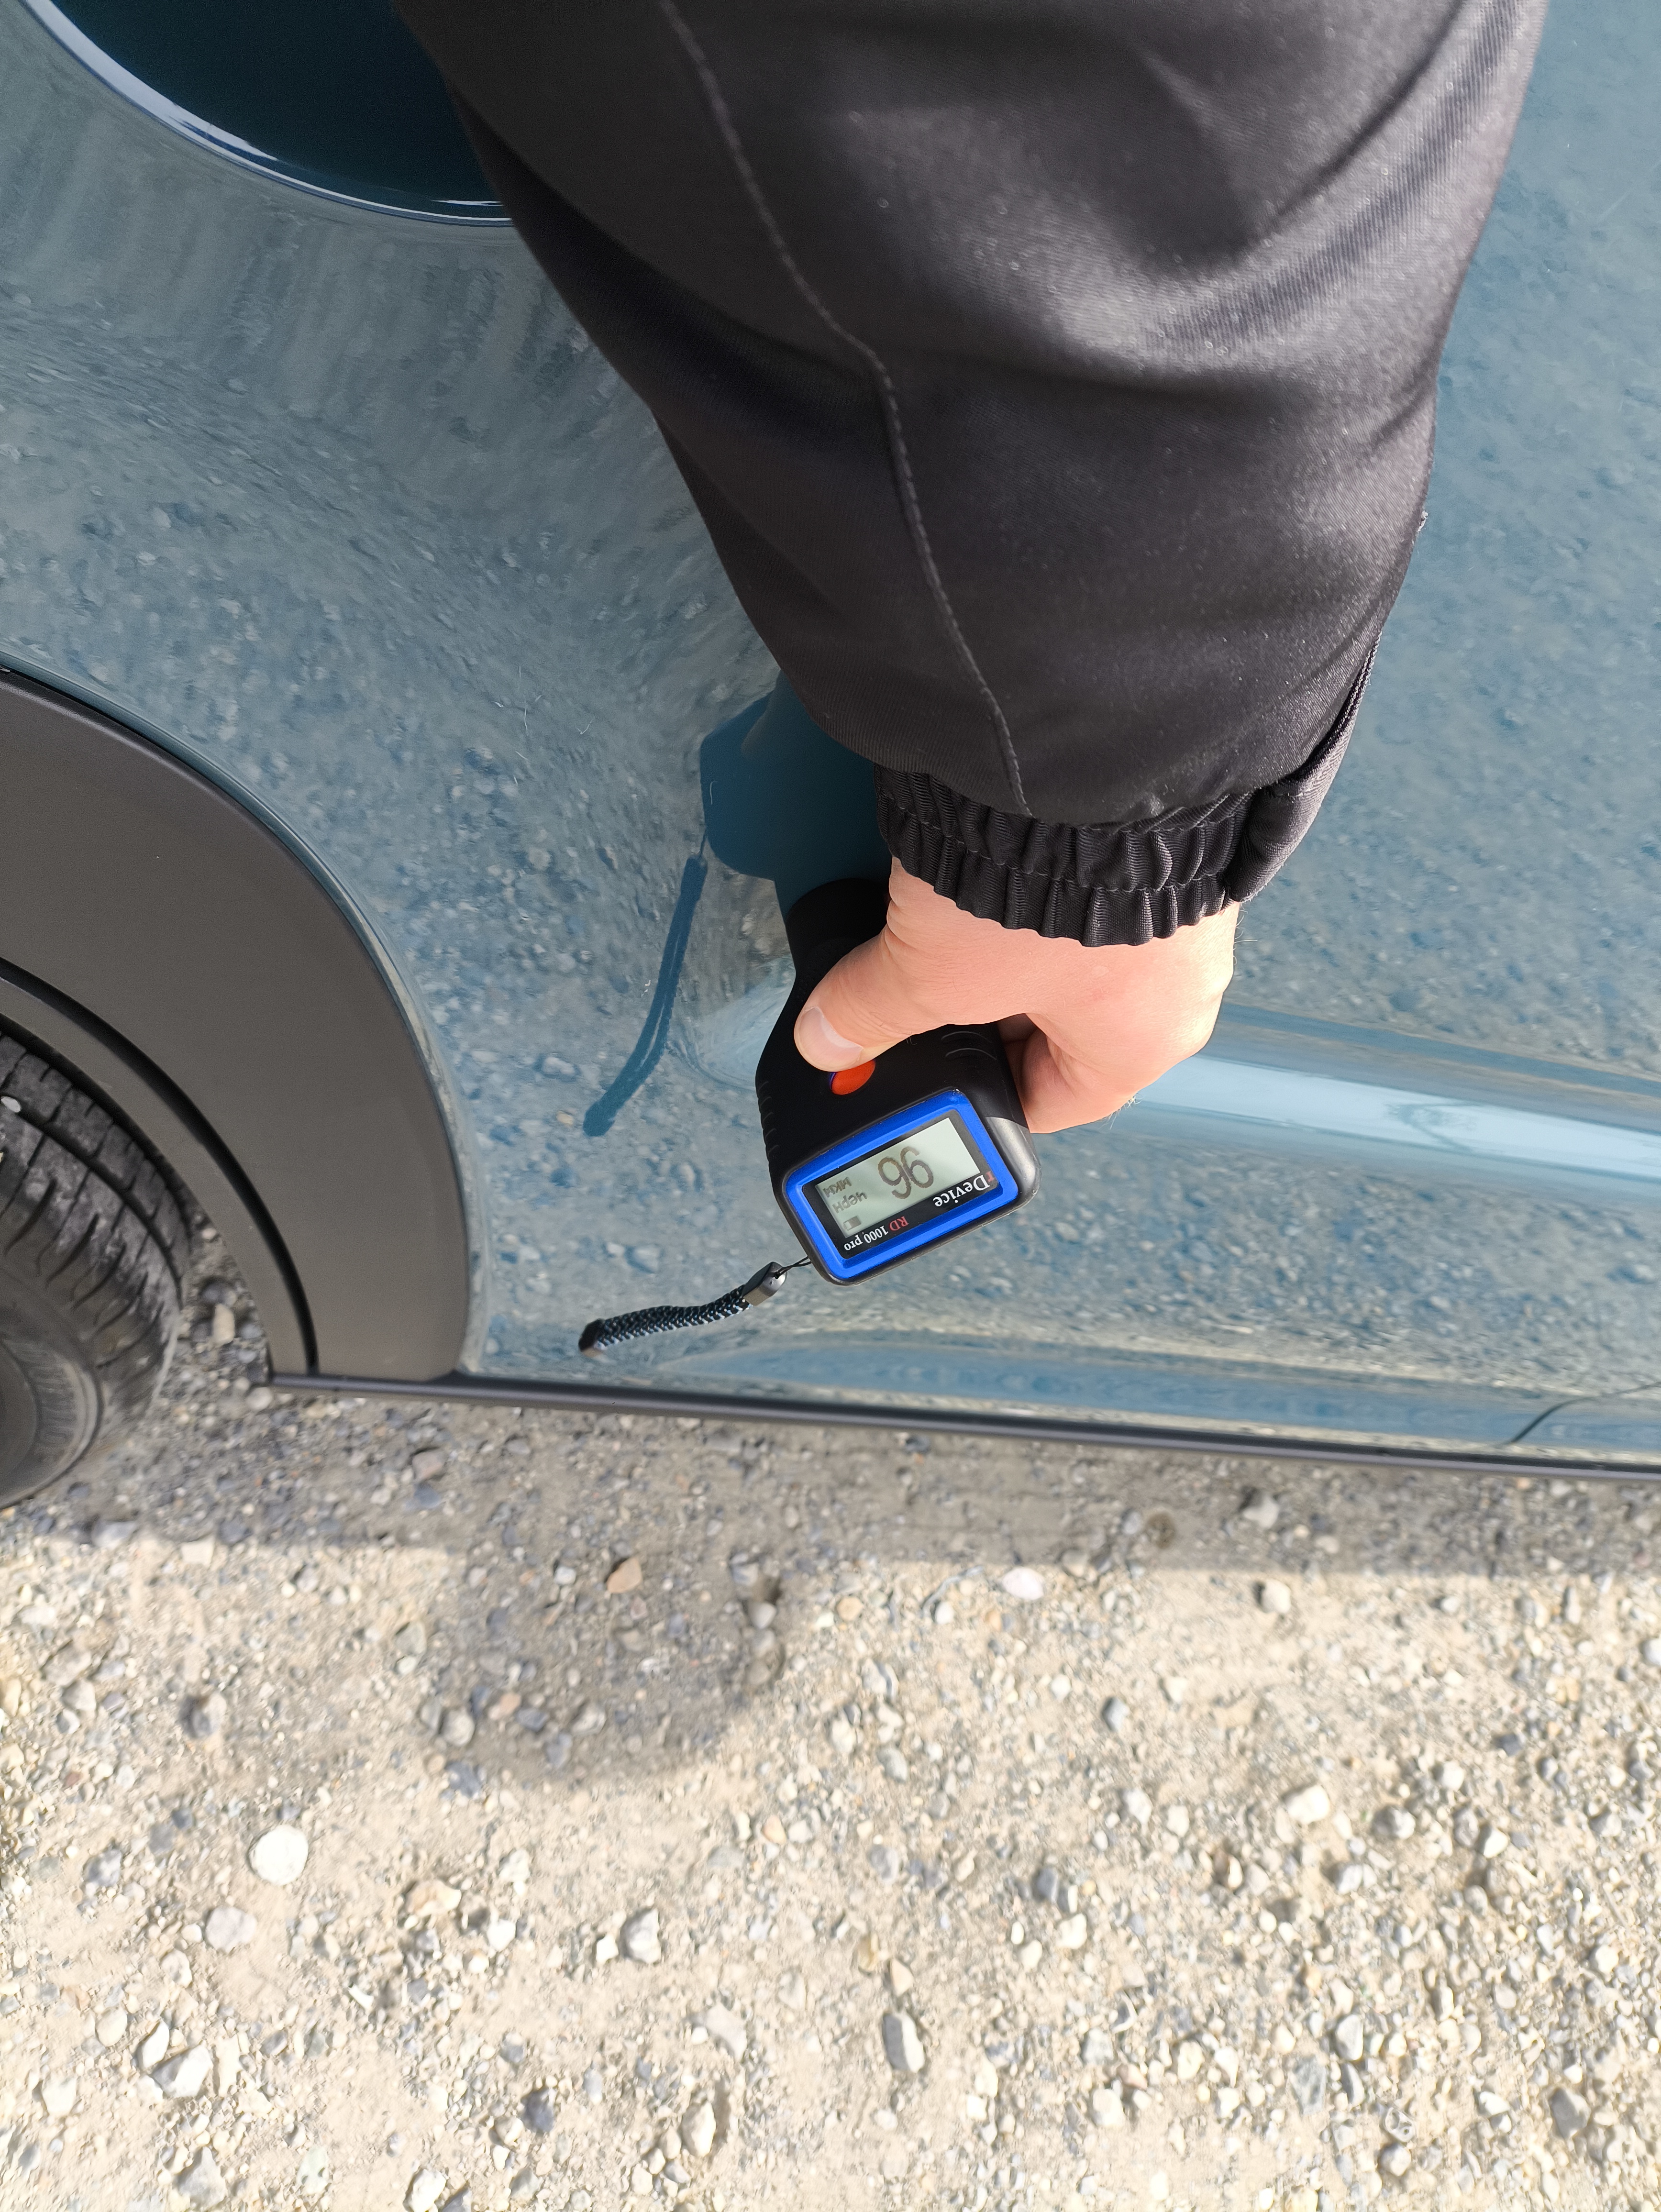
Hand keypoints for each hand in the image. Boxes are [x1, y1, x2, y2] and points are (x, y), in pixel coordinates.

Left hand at [793, 864, 1236, 1133]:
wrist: (1087, 753)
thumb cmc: (1043, 891)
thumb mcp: (933, 972)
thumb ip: (872, 1011)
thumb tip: (829, 1037)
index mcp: (1141, 1044)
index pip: (1049, 1103)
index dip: (976, 1092)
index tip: (928, 1073)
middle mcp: (1175, 984)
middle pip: (1053, 1024)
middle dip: (976, 1009)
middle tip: (915, 993)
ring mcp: (1175, 904)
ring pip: (1061, 949)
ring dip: (998, 941)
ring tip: (940, 920)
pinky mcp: (1155, 836)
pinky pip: (1078, 880)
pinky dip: (1025, 879)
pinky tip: (978, 863)